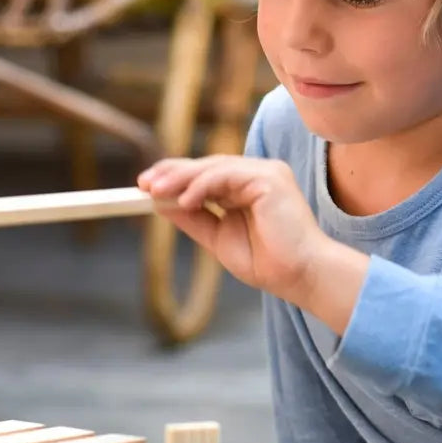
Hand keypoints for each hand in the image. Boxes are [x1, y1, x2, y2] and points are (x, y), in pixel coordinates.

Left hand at [137, 156, 367, 332]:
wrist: (299, 277)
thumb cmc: (268, 263)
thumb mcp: (219, 238)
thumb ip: (194, 219)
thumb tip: (160, 204)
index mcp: (248, 188)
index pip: (207, 174)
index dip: (175, 177)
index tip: (145, 186)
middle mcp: (259, 175)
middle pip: (208, 165)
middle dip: (172, 173)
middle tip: (143, 184)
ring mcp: (266, 173)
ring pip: (214, 166)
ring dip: (181, 178)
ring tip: (155, 192)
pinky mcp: (271, 177)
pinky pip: (227, 174)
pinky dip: (202, 185)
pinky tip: (185, 200)